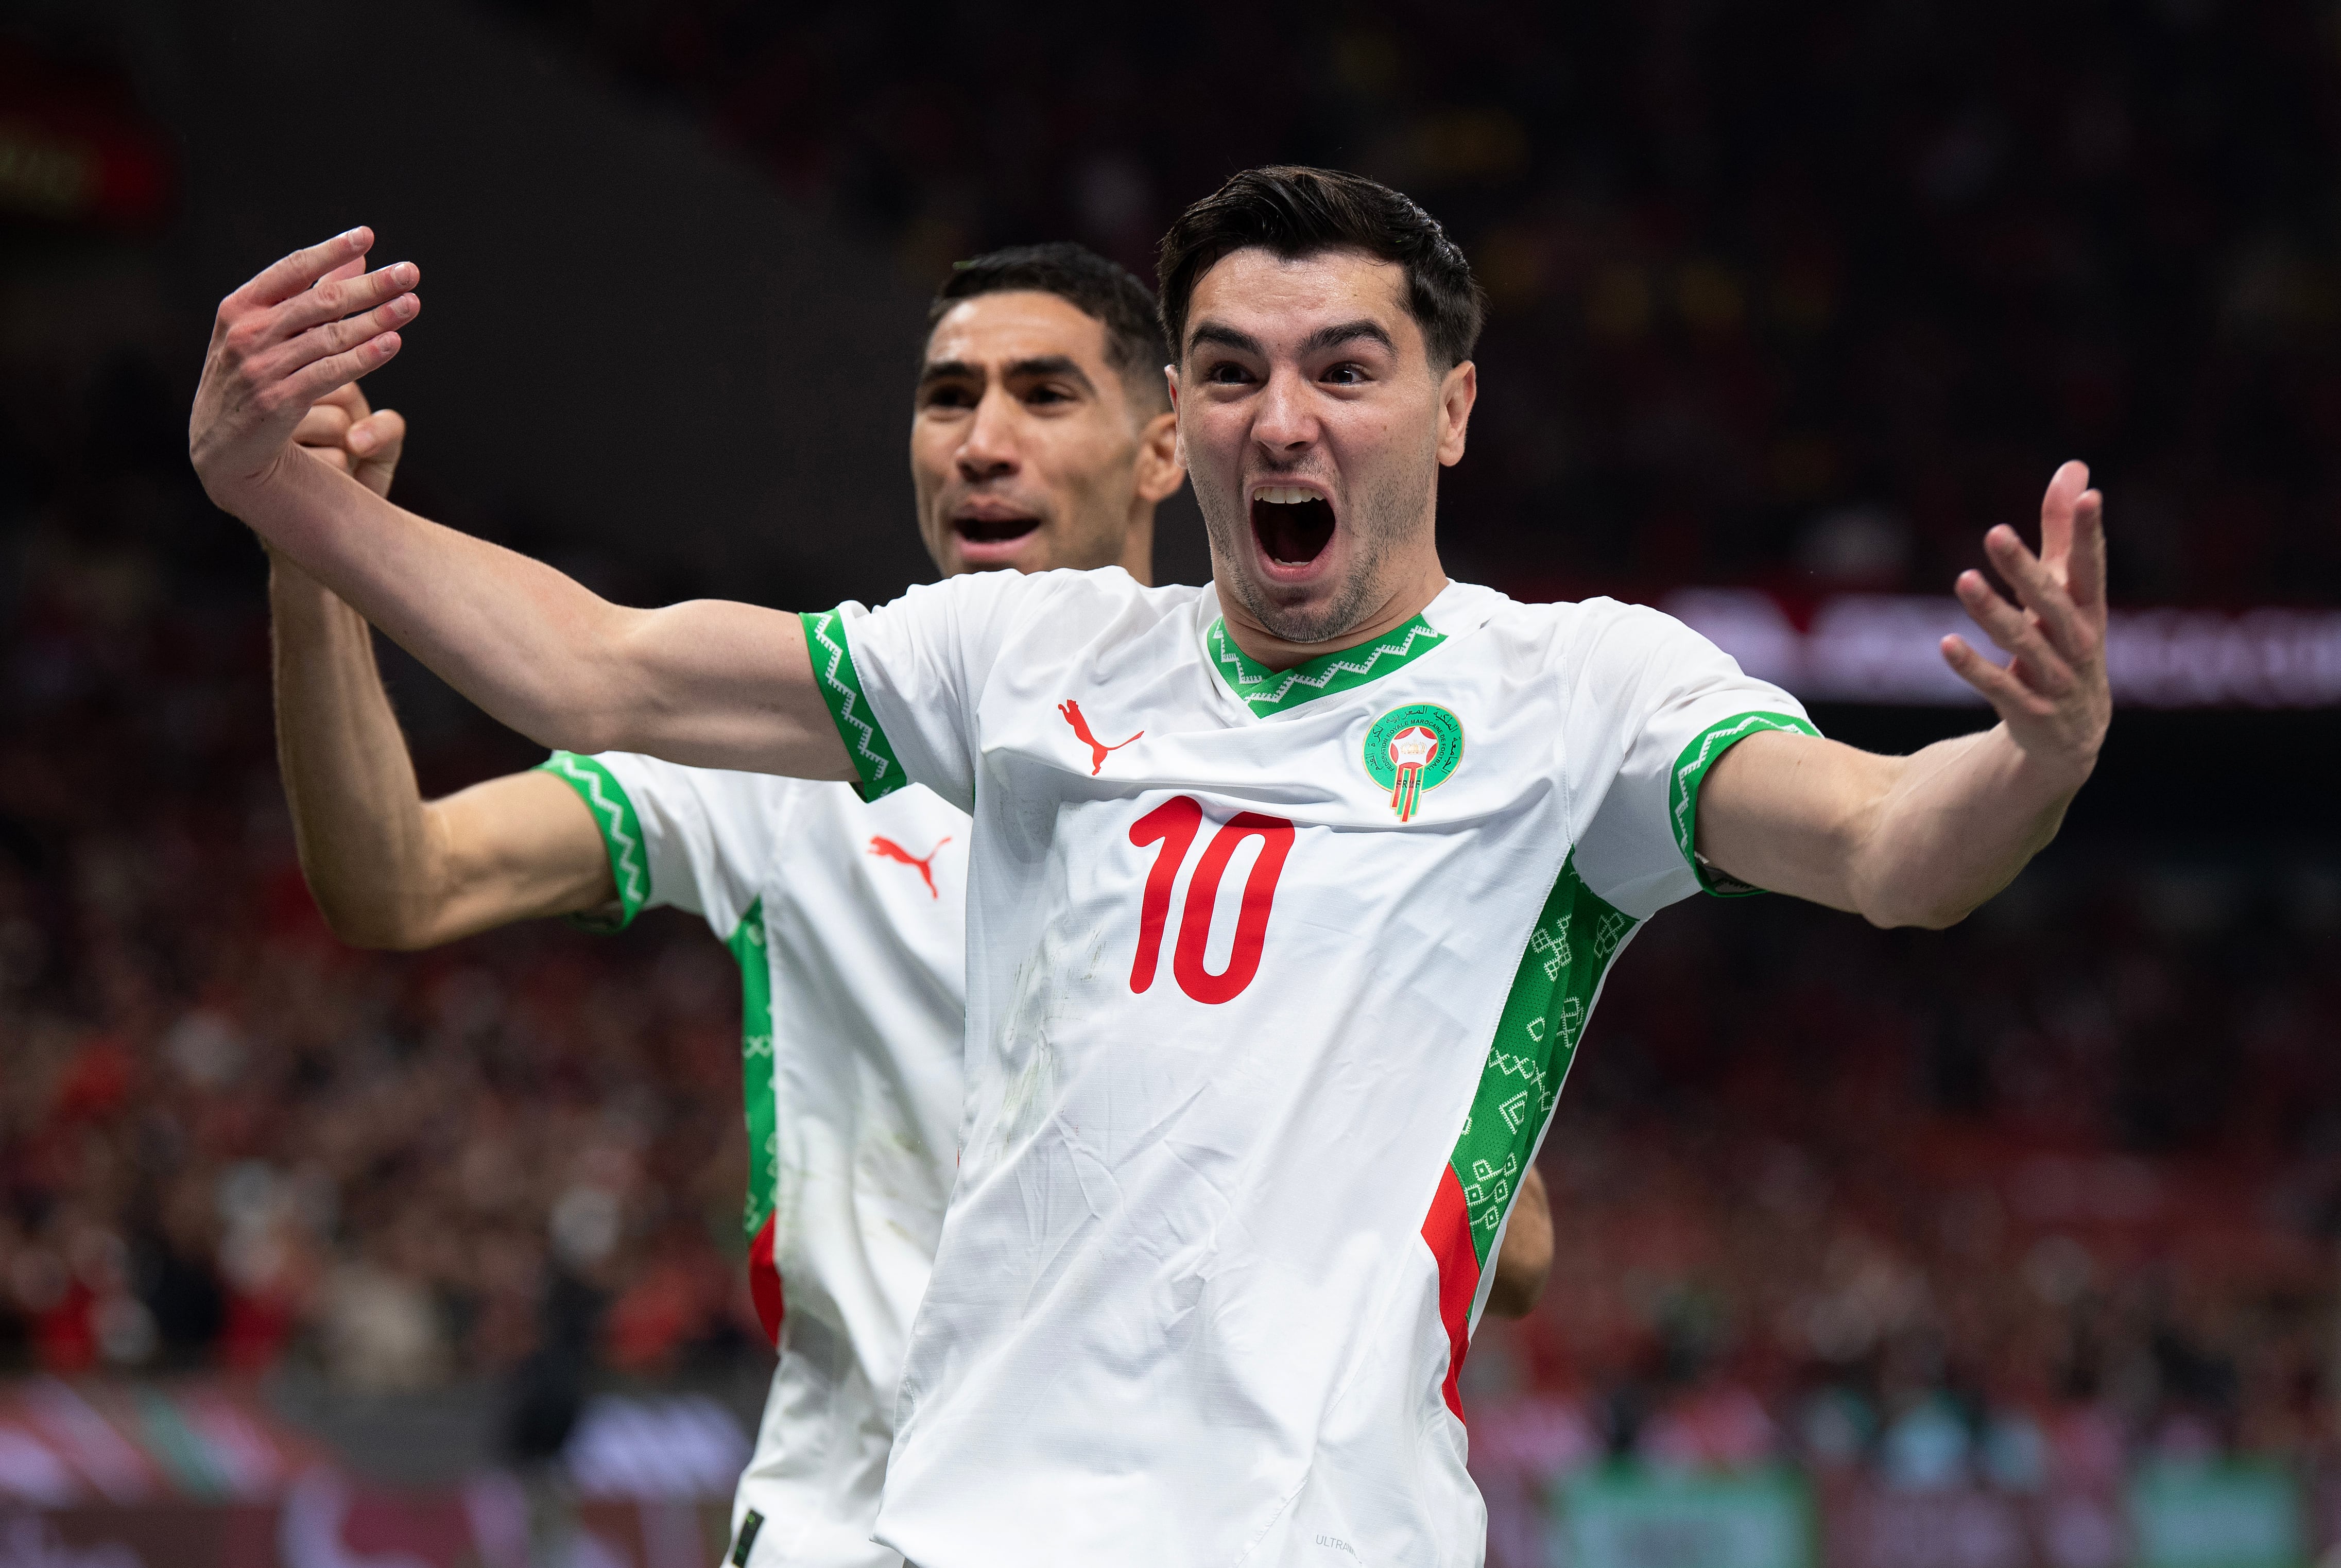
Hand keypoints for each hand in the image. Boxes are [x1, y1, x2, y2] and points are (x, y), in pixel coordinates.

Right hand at [190, 227, 418, 509]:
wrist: (223, 449)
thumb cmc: (253, 380)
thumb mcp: (269, 331)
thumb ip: (312, 294)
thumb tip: (358, 256)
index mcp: (240, 307)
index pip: (291, 269)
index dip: (330, 251)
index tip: (367, 235)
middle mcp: (247, 333)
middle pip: (319, 301)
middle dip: (369, 285)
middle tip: (410, 272)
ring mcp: (260, 367)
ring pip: (329, 337)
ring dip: (376, 319)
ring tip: (412, 304)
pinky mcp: (277, 401)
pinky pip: (329, 374)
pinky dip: (363, 358)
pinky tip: (393, 344)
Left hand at [1940, 460, 2110, 787]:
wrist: (2073, 738)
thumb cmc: (2067, 646)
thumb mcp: (2069, 594)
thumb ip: (2064, 533)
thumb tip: (2074, 468)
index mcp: (2090, 611)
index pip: (2092, 567)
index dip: (2090, 533)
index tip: (2089, 496)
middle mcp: (2078, 645)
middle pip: (2052, 603)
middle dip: (2026, 570)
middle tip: (1996, 533)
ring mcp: (2057, 682)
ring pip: (2024, 644)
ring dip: (1992, 613)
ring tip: (1963, 579)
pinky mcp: (2030, 713)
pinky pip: (1999, 688)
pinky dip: (1973, 668)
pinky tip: (1946, 644)